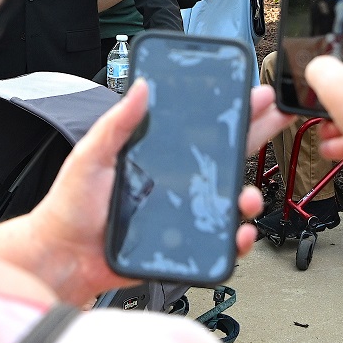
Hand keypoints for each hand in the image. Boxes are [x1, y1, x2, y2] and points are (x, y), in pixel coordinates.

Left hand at [0, 82, 287, 304]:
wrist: (63, 255)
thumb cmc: (70, 206)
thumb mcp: (92, 155)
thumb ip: (118, 123)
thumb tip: (140, 86)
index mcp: (158, 157)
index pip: (203, 131)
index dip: (233, 113)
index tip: (257, 95)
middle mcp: (176, 184)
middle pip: (228, 158)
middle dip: (259, 136)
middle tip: (280, 119)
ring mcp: (182, 215)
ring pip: (230, 203)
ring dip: (249, 198)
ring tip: (247, 198)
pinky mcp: (182, 247)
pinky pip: (219, 243)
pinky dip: (237, 239)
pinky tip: (239, 234)